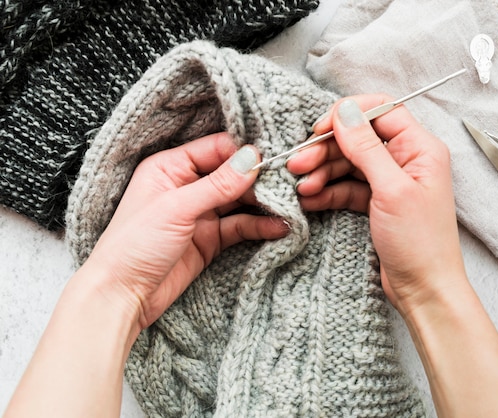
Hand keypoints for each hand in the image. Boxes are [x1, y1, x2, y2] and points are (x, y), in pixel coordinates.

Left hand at [83, 132, 287, 330]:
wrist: (121, 296)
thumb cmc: (134, 244)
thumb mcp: (177, 208)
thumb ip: (218, 184)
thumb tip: (252, 158)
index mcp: (170, 168)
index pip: (217, 149)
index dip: (245, 154)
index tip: (274, 160)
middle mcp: (186, 186)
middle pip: (232, 175)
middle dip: (260, 181)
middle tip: (289, 186)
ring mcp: (200, 214)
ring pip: (240, 201)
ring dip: (264, 205)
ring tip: (292, 208)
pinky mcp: (210, 239)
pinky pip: (240, 226)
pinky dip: (259, 227)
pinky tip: (279, 228)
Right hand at [287, 95, 465, 314]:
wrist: (424, 290)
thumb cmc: (420, 242)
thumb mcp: (391, 190)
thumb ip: (366, 147)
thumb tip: (345, 111)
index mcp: (420, 148)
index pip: (381, 110)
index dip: (348, 115)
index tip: (320, 128)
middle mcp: (406, 160)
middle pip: (358, 139)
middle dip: (326, 150)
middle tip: (298, 164)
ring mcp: (389, 182)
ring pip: (348, 164)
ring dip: (322, 173)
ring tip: (301, 188)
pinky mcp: (376, 202)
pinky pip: (347, 187)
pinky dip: (327, 192)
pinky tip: (310, 200)